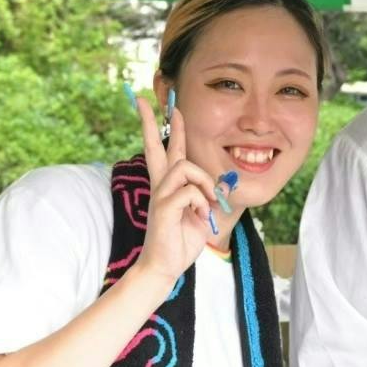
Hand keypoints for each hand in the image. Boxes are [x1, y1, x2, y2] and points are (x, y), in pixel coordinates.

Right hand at [128, 90, 216, 284]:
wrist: (166, 266)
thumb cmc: (182, 241)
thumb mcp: (203, 214)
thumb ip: (210, 196)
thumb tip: (224, 183)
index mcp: (169, 185)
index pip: (165, 149)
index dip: (166, 127)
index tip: (165, 106)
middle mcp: (161, 185)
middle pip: (155, 146)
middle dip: (149, 121)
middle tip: (142, 100)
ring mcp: (160, 195)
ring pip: (185, 168)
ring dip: (203, 184)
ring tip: (206, 204)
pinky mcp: (163, 207)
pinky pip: (189, 192)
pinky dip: (201, 204)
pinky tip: (199, 217)